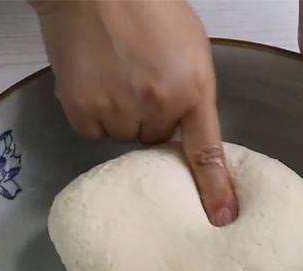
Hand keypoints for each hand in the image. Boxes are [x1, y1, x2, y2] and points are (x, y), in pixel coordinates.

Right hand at [29, 0, 237, 225]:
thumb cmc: (147, 6)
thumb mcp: (190, 45)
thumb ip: (191, 89)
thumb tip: (182, 124)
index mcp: (192, 87)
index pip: (206, 151)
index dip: (214, 189)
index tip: (221, 217)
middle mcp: (157, 104)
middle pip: (156, 140)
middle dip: (150, 118)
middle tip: (139, 79)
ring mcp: (118, 108)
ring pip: (124, 136)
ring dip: (121, 115)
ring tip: (114, 74)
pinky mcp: (82, 108)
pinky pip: (94, 132)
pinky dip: (94, 112)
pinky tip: (94, 81)